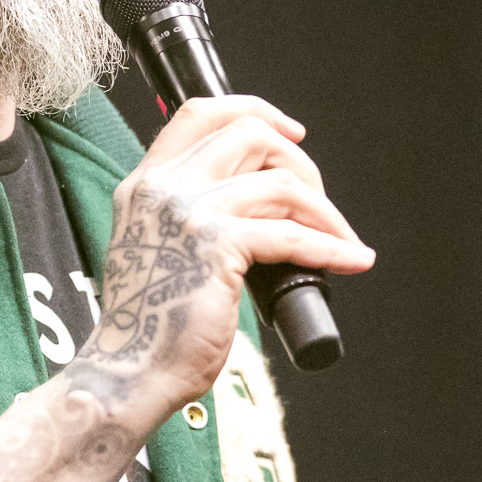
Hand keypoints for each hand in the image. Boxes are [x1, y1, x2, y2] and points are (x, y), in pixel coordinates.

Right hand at [73, 95, 372, 417]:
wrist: (132, 370)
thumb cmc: (150, 325)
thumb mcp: (155, 249)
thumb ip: (186, 215)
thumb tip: (255, 199)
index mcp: (146, 184)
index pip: (201, 113)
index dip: (254, 111)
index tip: (290, 132)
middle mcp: (163, 189)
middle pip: (250, 135)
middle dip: (299, 163)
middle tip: (318, 202)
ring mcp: (188, 213)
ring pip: (281, 183)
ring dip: (325, 212)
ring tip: (341, 239)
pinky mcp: (217, 246)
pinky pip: (293, 233)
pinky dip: (331, 247)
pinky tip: (349, 259)